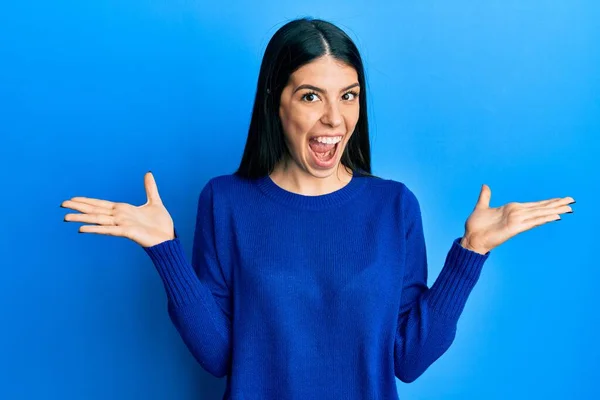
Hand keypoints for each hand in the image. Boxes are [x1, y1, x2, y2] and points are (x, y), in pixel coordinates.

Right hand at [61, 172, 174, 247]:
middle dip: (79, 207)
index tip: (72, 198)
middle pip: (95, 210)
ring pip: (98, 219)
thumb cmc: (160, 224)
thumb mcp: (154, 202)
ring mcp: (122, 225)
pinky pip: (109, 230)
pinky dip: (96, 229)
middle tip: (61, 204)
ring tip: (65, 217)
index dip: (86, 201)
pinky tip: (82, 229)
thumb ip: (149, 188)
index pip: (100, 204)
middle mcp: (119, 217)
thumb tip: (148, 173)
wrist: (168, 238)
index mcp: (123, 210)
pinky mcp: (127, 232)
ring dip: (82, 218)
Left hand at [459, 184, 574, 254]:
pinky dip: (543, 219)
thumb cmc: (476, 225)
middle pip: (541, 208)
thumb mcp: (481, 207)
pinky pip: (532, 222)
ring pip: (539, 214)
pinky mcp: (515, 228)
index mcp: (512, 209)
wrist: (471, 238)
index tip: (561, 199)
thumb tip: (485, 185)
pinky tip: (554, 216)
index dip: (548, 202)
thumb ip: (486, 196)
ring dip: (554, 210)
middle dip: (556, 204)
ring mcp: (517, 221)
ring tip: (569, 208)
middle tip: (572, 200)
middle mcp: (517, 214)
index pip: (534, 205)